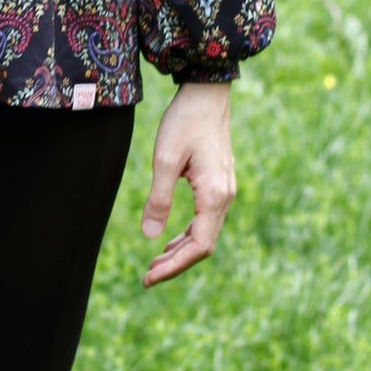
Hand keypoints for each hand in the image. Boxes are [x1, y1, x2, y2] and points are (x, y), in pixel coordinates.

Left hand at [140, 80, 236, 285]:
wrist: (207, 93)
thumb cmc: (185, 121)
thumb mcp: (165, 159)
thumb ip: (158, 199)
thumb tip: (150, 237)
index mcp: (214, 196)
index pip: (198, 246)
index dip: (174, 266)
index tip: (149, 277)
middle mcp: (224, 197)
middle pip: (203, 246)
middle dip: (176, 264)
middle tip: (146, 276)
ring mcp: (224, 191)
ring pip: (205, 234)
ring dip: (180, 251)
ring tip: (153, 263)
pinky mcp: (218, 185)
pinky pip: (205, 220)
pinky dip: (186, 235)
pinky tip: (168, 240)